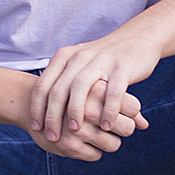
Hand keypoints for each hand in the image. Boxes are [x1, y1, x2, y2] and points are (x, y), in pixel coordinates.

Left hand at [29, 34, 154, 157]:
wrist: (137, 38)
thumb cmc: (103, 60)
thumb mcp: (78, 63)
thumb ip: (61, 80)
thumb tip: (42, 109)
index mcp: (66, 56)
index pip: (44, 84)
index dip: (37, 107)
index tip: (36, 127)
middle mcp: (80, 56)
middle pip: (60, 88)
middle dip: (53, 115)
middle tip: (52, 137)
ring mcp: (101, 60)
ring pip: (81, 87)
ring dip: (76, 111)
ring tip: (75, 131)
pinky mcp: (123, 66)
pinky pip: (113, 91)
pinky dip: (108, 110)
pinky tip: (107, 127)